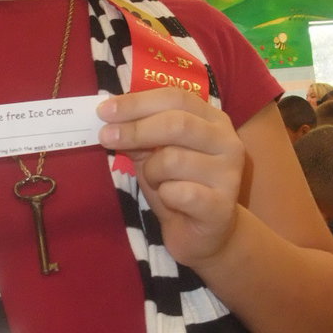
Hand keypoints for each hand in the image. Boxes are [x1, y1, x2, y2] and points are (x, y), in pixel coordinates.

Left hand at [97, 89, 244, 267]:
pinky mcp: (221, 206)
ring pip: (174, 159)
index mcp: (213, 121)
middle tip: (106, 138)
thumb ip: (140, 134)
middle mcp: (227, 142)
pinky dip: (165, 195)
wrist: (203, 235)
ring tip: (157, 182)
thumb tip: (109, 116)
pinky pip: (179, 193)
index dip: (138, 102)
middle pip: (177, 123)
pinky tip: (171, 201)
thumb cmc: (179, 187)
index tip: (104, 111)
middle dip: (136, 130)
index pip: (176, 98)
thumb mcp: (156, 156)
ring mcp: (229, 174)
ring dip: (152, 172)